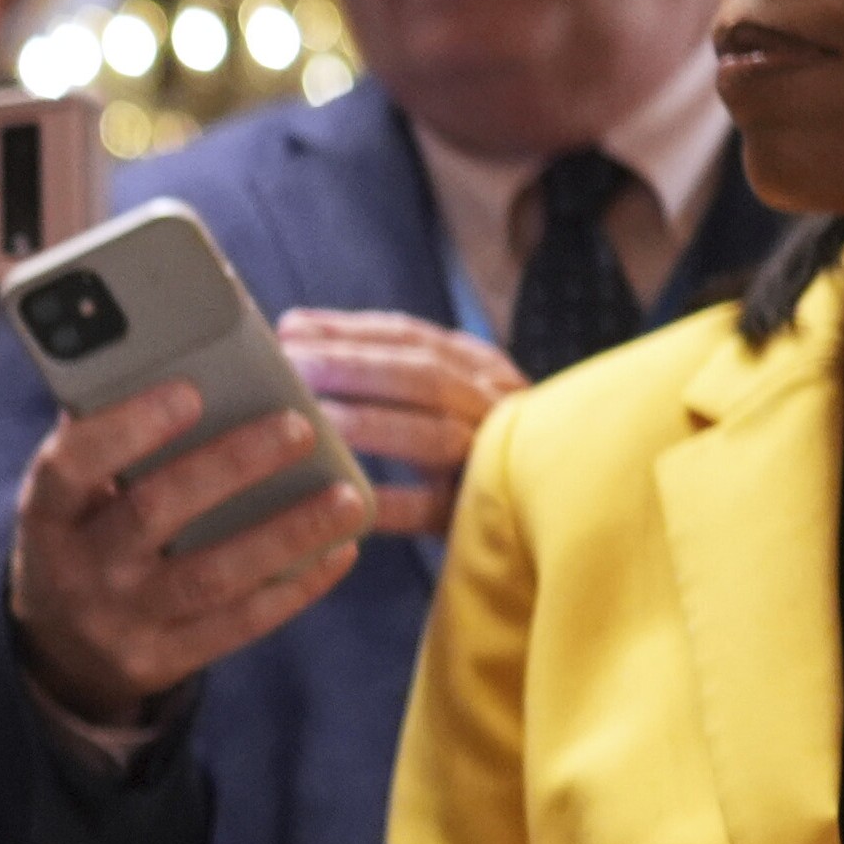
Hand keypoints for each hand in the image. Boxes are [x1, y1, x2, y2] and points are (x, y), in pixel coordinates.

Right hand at [1, 382, 371, 728]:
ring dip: (285, 533)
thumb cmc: (82, 537)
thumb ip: (104, 438)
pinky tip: (338, 551)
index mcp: (46, 515)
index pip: (71, 467)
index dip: (126, 428)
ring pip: (210, 576)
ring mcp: (120, 623)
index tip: (190, 390)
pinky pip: (239, 624)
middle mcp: (76, 571)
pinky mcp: (164, 660)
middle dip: (230, 465)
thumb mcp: (69, 496)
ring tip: (345, 496)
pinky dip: (295, 587)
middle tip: (296, 427)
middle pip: (154, 513)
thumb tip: (170, 360)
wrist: (62, 649)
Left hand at [276, 311, 524, 540]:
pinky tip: (342, 496)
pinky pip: (434, 507)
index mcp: (479, 369)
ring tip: (310, 420)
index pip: (411, 339)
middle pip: (423, 376)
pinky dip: (389, 501)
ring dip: (368, 423)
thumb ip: (375, 361)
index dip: (349, 332)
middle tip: (292, 368)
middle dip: (351, 367)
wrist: (553, 514)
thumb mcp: (437, 394)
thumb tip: (292, 327)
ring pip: (434, 435)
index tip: (291, 331)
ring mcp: (497, 460)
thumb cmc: (464, 449)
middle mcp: (495, 405)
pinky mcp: (483, 516)